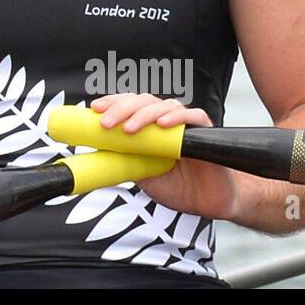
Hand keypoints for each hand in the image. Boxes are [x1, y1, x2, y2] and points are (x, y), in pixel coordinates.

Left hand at [89, 93, 240, 221]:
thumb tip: (99, 152)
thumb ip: (126, 160)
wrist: (210, 202)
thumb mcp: (144, 175)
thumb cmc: (178, 186)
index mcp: (149, 128)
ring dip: (144, 114)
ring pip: (164, 106)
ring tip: (130, 129)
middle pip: (143, 102)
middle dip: (121, 109)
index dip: (112, 103)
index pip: (129, 106)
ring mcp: (186, 124)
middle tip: (106, 123)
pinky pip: (193, 116)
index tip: (94, 109)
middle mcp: (166, 121)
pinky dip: (176, 117)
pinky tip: (163, 125)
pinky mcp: (206, 131)